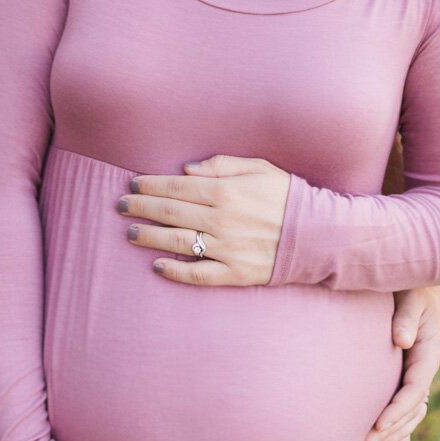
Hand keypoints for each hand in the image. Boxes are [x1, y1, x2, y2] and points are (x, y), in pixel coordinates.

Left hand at [117, 155, 289, 285]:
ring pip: (176, 242)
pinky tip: (157, 266)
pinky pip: (197, 275)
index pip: (175, 187)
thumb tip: (186, 171)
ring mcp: (226, 249)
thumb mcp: (259, 168)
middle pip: (169, 213)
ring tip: (130, 233)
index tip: (132, 184)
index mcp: (226, 191)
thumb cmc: (287, 195)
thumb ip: (221, 165)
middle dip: (140, 208)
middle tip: (120, 206)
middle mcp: (221, 220)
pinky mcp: (234, 274)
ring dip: (148, 236)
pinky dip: (174, 272)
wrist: (319, 234)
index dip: (149, 185)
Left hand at [363, 285, 439, 440]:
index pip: (416, 388)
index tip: (378, 424)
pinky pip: (407, 402)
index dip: (398, 409)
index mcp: (429, 350)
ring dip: (396, 430)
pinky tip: (383, 435)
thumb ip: (406, 317)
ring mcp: (419, 369)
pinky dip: (398, 420)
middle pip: (413, 406)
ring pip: (413, 410)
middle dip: (392, 428)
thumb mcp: (411, 297)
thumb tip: (402, 341)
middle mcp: (427, 364)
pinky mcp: (409, 369)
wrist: (415, 279)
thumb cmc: (411, 286)